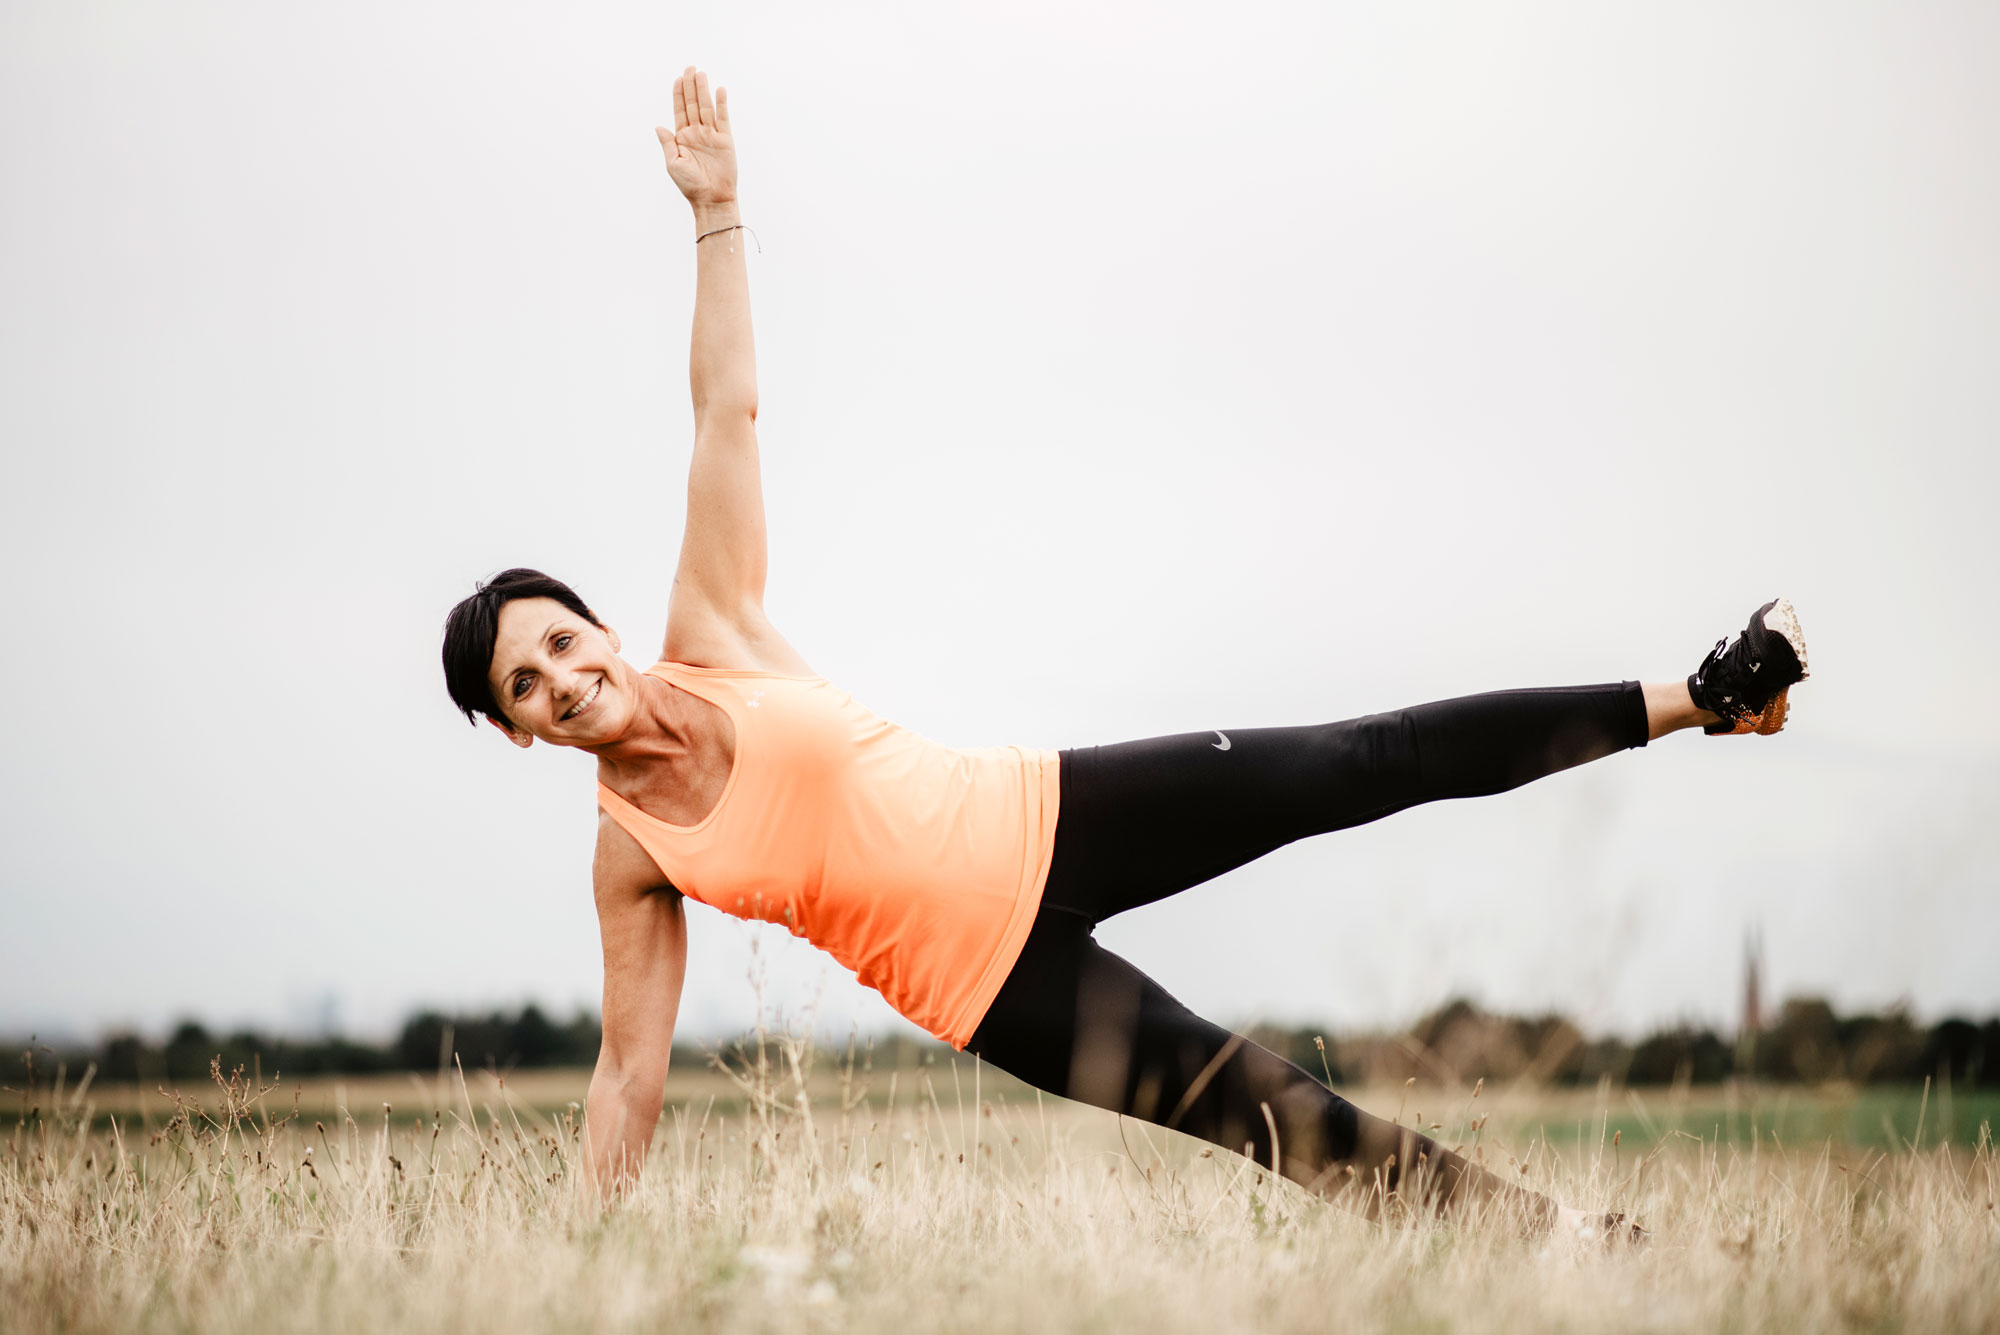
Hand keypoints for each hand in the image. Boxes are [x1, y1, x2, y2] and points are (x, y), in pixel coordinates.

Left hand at [657, 66, 736, 208]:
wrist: (711, 199)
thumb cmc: (690, 185)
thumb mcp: (673, 164)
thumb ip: (667, 143)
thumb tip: (659, 126)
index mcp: (682, 137)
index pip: (679, 110)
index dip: (678, 93)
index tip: (679, 78)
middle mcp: (697, 133)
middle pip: (692, 104)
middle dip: (691, 86)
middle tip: (690, 67)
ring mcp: (711, 135)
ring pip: (706, 107)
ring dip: (703, 90)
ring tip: (701, 73)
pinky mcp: (726, 140)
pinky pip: (723, 118)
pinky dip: (722, 104)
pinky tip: (719, 90)